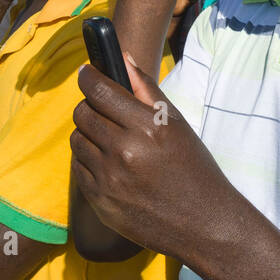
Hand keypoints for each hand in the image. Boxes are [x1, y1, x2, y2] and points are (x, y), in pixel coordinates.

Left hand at [71, 54, 235, 259]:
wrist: (203, 223)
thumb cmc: (194, 168)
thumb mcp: (176, 123)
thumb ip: (145, 88)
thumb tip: (121, 56)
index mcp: (147, 127)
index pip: (99, 91)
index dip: (88, 77)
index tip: (86, 73)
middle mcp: (125, 151)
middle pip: (83, 114)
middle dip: (88, 105)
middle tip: (101, 108)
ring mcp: (109, 179)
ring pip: (77, 140)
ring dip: (87, 133)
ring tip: (107, 137)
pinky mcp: (100, 202)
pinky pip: (78, 168)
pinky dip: (88, 160)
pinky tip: (108, 163)